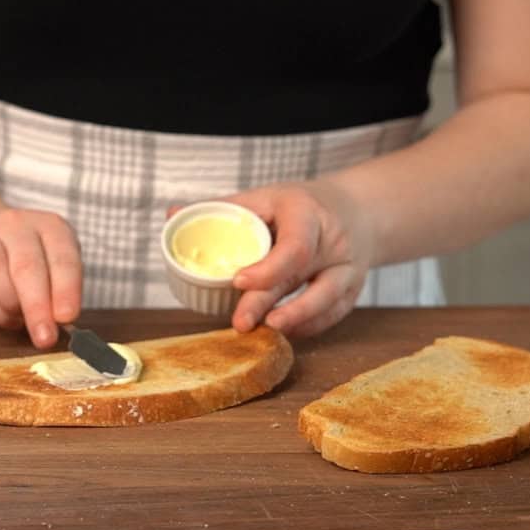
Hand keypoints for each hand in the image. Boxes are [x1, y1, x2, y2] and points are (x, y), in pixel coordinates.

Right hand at [0, 207, 82, 348]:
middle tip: (44, 337)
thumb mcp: (54, 268)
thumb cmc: (27, 261)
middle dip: (37, 307)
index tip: (66, 317)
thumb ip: (59, 293)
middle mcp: (18, 225)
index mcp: (51, 227)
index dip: (66, 289)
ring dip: (10, 306)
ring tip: (20, 318)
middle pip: (27, 266)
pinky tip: (4, 315)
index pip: (63, 257)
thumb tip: (60, 323)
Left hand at [221, 181, 374, 336]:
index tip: (238, 281)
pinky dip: (309, 326)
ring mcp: (348, 267)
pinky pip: (333, 313)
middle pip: (301, 275)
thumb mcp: (267, 197)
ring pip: (327, 299)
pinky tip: (285, 332)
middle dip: (268, 302)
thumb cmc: (301, 205)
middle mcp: (333, 241)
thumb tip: (172, 214)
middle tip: (240, 322)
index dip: (268, 268)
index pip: (295, 245)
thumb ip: (224, 208)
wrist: (357, 209)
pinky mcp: (353, 289)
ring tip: (266, 331)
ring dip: (295, 319)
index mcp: (307, 212)